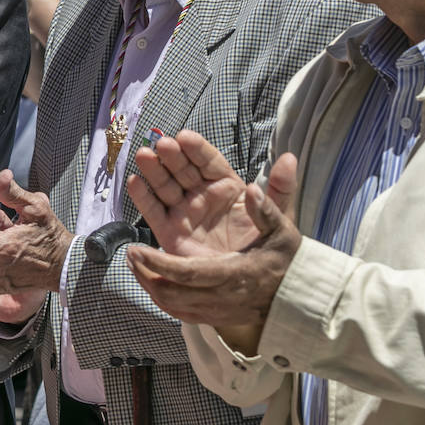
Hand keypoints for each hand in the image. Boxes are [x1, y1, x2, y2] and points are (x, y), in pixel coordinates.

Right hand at [126, 130, 297, 257]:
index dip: (197, 149)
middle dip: (172, 156)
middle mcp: (202, 196)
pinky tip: (135, 181)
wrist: (251, 287)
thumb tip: (289, 159)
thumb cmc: (265, 249)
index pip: (209, 162)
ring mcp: (184, 213)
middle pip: (183, 170)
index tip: (185, 137)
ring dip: (153, 170)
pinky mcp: (169, 233)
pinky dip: (143, 197)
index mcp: (226, 187)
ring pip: (165, 186)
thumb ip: (281, 188)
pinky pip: (154, 212)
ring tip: (144, 155)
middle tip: (162, 145)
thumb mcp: (279, 218)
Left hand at [126, 182, 302, 343]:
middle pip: (171, 293)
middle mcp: (222, 298)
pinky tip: (153, 282)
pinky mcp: (215, 319)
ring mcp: (217, 312)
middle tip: (130, 254)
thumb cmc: (290, 262)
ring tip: (136, 265)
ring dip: (150, 286)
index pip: (187, 273)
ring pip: (172, 306)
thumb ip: (267, 210)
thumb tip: (252, 187)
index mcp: (234, 275)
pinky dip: (163, 299)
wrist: (302, 300)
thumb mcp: (284, 232)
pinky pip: (180, 314)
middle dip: (146, 274)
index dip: (158, 263)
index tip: (136, 250)